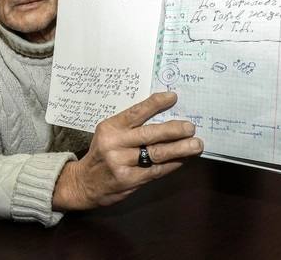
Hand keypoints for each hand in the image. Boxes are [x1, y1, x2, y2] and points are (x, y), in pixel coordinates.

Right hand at [52, 92, 202, 210]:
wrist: (84, 183)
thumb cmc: (102, 154)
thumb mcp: (109, 134)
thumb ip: (130, 127)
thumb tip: (164, 118)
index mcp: (110, 127)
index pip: (136, 112)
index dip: (155, 104)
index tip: (173, 97)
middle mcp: (115, 144)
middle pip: (150, 134)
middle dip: (174, 130)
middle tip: (190, 127)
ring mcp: (121, 163)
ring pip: (156, 154)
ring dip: (180, 149)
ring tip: (196, 145)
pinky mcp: (129, 180)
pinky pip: (156, 171)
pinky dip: (173, 164)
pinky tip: (183, 160)